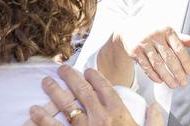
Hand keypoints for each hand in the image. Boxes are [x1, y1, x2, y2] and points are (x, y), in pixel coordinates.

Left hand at [28, 65, 162, 125]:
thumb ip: (155, 120)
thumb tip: (155, 105)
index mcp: (119, 113)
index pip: (105, 88)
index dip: (96, 77)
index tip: (88, 70)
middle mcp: (100, 117)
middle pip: (83, 91)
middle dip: (71, 77)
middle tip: (62, 69)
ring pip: (66, 106)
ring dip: (55, 92)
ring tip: (46, 83)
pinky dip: (43, 119)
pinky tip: (34, 111)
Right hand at [116, 25, 189, 88]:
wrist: (130, 28)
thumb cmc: (154, 32)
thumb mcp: (168, 33)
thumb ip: (184, 39)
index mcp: (167, 30)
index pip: (179, 48)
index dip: (186, 62)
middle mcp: (155, 36)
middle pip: (169, 58)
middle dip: (177, 72)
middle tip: (183, 83)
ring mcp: (144, 43)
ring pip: (157, 64)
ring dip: (166, 77)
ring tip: (173, 85)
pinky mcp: (134, 51)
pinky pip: (146, 66)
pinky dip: (154, 76)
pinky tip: (160, 81)